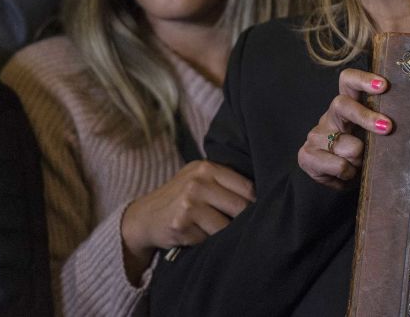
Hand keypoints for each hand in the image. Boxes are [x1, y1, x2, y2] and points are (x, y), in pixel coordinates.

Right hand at [119, 160, 254, 280]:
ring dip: (226, 234)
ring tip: (217, 231)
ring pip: (227, 226)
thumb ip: (224, 183)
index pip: (248, 186)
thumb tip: (266, 195)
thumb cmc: (182, 199)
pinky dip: (209, 242)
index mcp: (207, 167)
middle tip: (242, 227)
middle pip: (241, 207)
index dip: (257, 203)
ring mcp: (189, 203)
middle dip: (244, 220)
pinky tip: (199, 236)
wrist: (144, 217)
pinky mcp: (182, 225)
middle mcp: (198, 182)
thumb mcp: (199, 179)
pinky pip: (209, 239)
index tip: (259, 212)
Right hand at [298, 68, 391, 189]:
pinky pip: (339, 165)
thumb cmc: (360, 153)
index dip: (363, 80)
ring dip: (360, 159)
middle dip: (366, 116)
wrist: (337, 179)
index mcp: (347, 106)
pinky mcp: (306, 155)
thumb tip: (398, 124)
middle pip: (342, 105)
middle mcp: (330, 116)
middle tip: (387, 127)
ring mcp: (316, 135)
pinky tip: (346, 174)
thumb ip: (380, 125)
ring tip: (359, 164)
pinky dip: (349, 173)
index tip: (383, 85)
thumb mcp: (371, 136)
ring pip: (349, 145)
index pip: (348, 81)